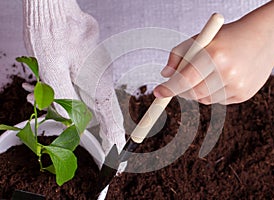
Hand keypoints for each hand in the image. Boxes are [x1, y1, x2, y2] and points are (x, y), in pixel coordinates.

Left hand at [22, 0, 125, 155]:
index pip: (111, 119)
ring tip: (36, 92)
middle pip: (95, 112)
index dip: (114, 139)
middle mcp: (100, 80)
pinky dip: (58, 90)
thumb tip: (69, 119)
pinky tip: (38, 85)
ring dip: (61, 103)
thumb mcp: (51, 68)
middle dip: (77, 123)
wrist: (52, 8)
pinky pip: (76, 87)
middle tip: (68, 130)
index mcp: (97, 83)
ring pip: (81, 99)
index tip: (116, 156)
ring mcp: (93, 73)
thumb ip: (62, 98)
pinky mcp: (86, 67)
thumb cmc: (53, 31)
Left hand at [154, 0, 273, 104]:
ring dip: (198, 91)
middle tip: (180, 82)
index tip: (158, 92)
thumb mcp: (201, 38)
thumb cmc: (227, 37)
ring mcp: (237, 85)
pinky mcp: (244, 94)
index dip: (169, 88)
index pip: (185, 79)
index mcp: (214, 54)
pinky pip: (218, 101)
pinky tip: (224, 78)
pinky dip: (214, 93)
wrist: (264, 38)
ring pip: (204, 99)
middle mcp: (227, 72)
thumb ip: (178, 55)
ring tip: (209, 73)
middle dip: (182, 90)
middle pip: (193, 93)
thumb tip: (165, 75)